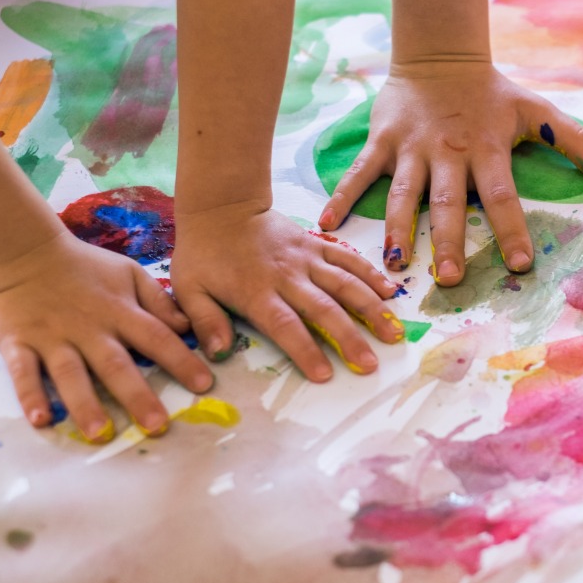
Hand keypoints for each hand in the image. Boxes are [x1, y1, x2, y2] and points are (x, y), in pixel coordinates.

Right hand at [0, 234, 214, 442]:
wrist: (22, 253)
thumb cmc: (84, 267)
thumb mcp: (129, 273)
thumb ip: (158, 301)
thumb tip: (189, 327)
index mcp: (120, 312)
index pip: (157, 338)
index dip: (181, 361)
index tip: (204, 386)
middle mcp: (89, 329)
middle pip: (116, 365)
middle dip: (137, 396)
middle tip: (157, 425)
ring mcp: (52, 338)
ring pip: (71, 375)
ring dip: (86, 405)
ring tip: (100, 434)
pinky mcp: (18, 344)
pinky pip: (24, 372)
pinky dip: (30, 396)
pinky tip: (41, 420)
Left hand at [171, 203, 403, 379]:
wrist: (221, 207)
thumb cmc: (204, 254)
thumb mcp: (188, 289)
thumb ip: (205, 321)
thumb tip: (218, 355)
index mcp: (257, 291)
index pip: (285, 325)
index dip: (306, 350)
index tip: (325, 374)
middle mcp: (288, 276)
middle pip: (325, 308)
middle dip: (350, 338)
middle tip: (371, 364)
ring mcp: (307, 258)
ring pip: (345, 283)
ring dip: (371, 309)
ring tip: (394, 333)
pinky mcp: (317, 244)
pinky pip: (348, 259)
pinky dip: (371, 274)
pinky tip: (390, 292)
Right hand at [318, 62, 582, 285]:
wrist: (440, 55)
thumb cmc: (491, 91)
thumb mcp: (535, 110)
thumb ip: (572, 139)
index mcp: (486, 148)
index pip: (502, 195)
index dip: (510, 229)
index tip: (518, 265)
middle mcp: (448, 152)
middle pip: (450, 203)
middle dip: (450, 241)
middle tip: (450, 278)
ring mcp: (410, 148)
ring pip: (404, 195)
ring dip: (399, 230)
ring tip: (397, 265)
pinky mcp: (381, 141)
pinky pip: (360, 173)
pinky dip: (343, 196)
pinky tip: (327, 224)